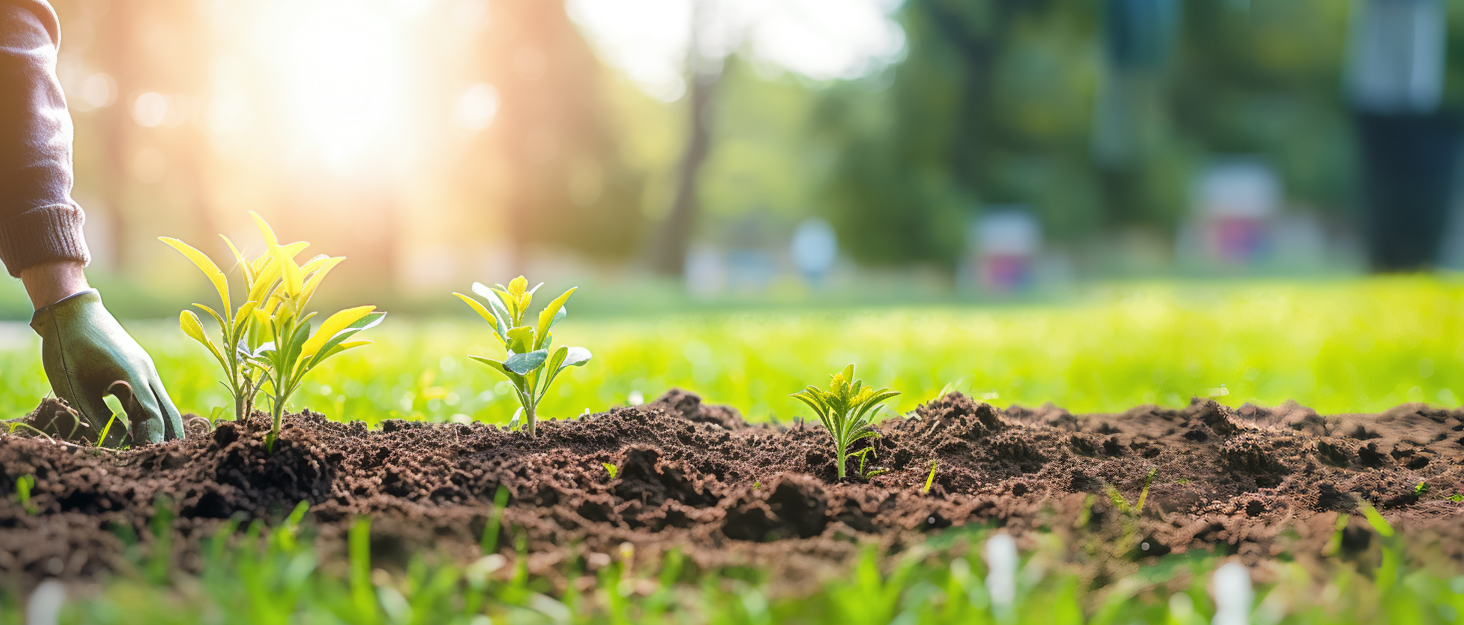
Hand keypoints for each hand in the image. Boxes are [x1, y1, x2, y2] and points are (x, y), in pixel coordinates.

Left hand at [27, 289, 183, 445]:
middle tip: (165, 461)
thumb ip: (96, 417)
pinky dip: (156, 415)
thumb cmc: (68, 348)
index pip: (151, 416)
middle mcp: (146, 373)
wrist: (74, 311)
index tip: (150, 459)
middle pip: (168, 412)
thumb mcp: (74, 387)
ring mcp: (147, 369)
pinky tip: (147, 429)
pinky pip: (156, 396)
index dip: (153, 440)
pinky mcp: (141, 368)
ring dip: (164, 427)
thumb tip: (117, 443)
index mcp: (131, 376)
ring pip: (165, 404)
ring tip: (158, 450)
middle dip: (169, 438)